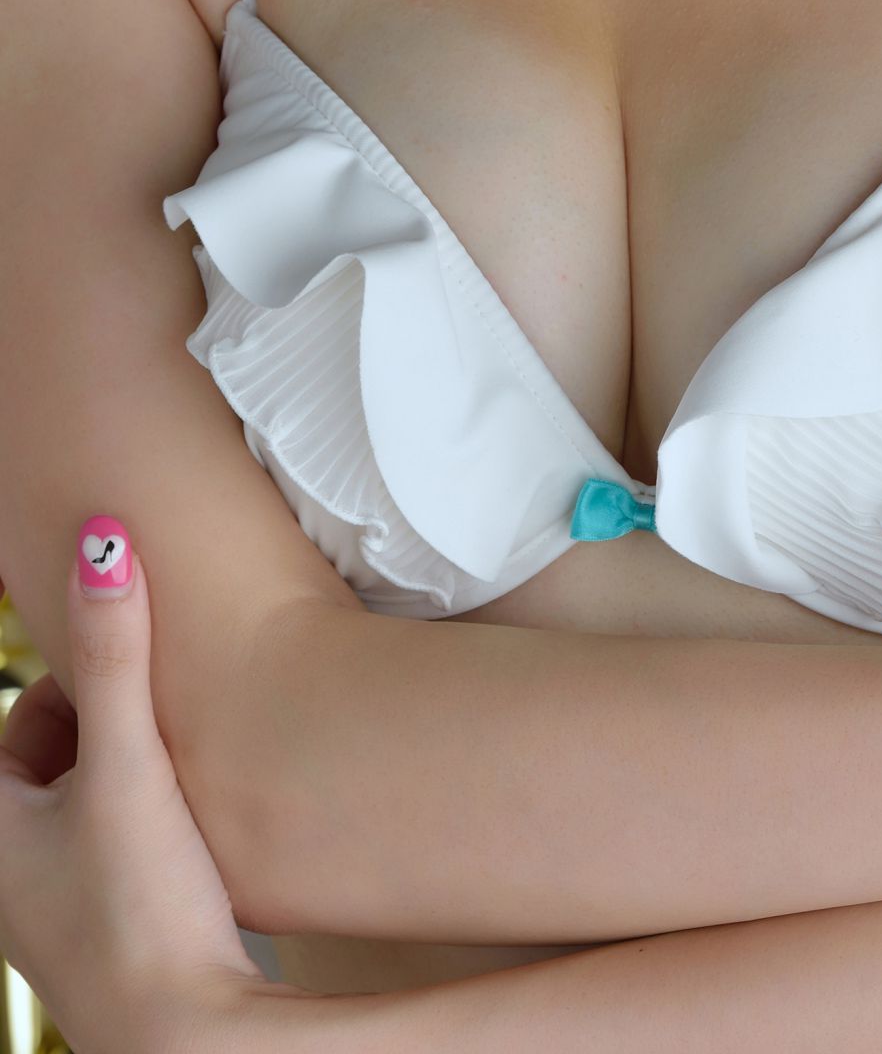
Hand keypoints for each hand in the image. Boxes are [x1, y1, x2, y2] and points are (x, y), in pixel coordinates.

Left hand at [0, 516, 310, 1052]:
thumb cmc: (141, 912)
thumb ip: (116, 654)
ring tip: (190, 755)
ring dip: (135, 766)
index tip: (133, 661)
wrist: (189, 1039)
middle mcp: (7, 874)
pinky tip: (201, 815)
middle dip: (108, 720)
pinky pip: (117, 839)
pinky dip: (151, 812)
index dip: (75, 678)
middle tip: (169, 705)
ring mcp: (55, 906)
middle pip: (50, 754)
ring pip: (87, 797)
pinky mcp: (104, 928)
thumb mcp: (130, 767)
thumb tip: (102, 537)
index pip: (16, 718)